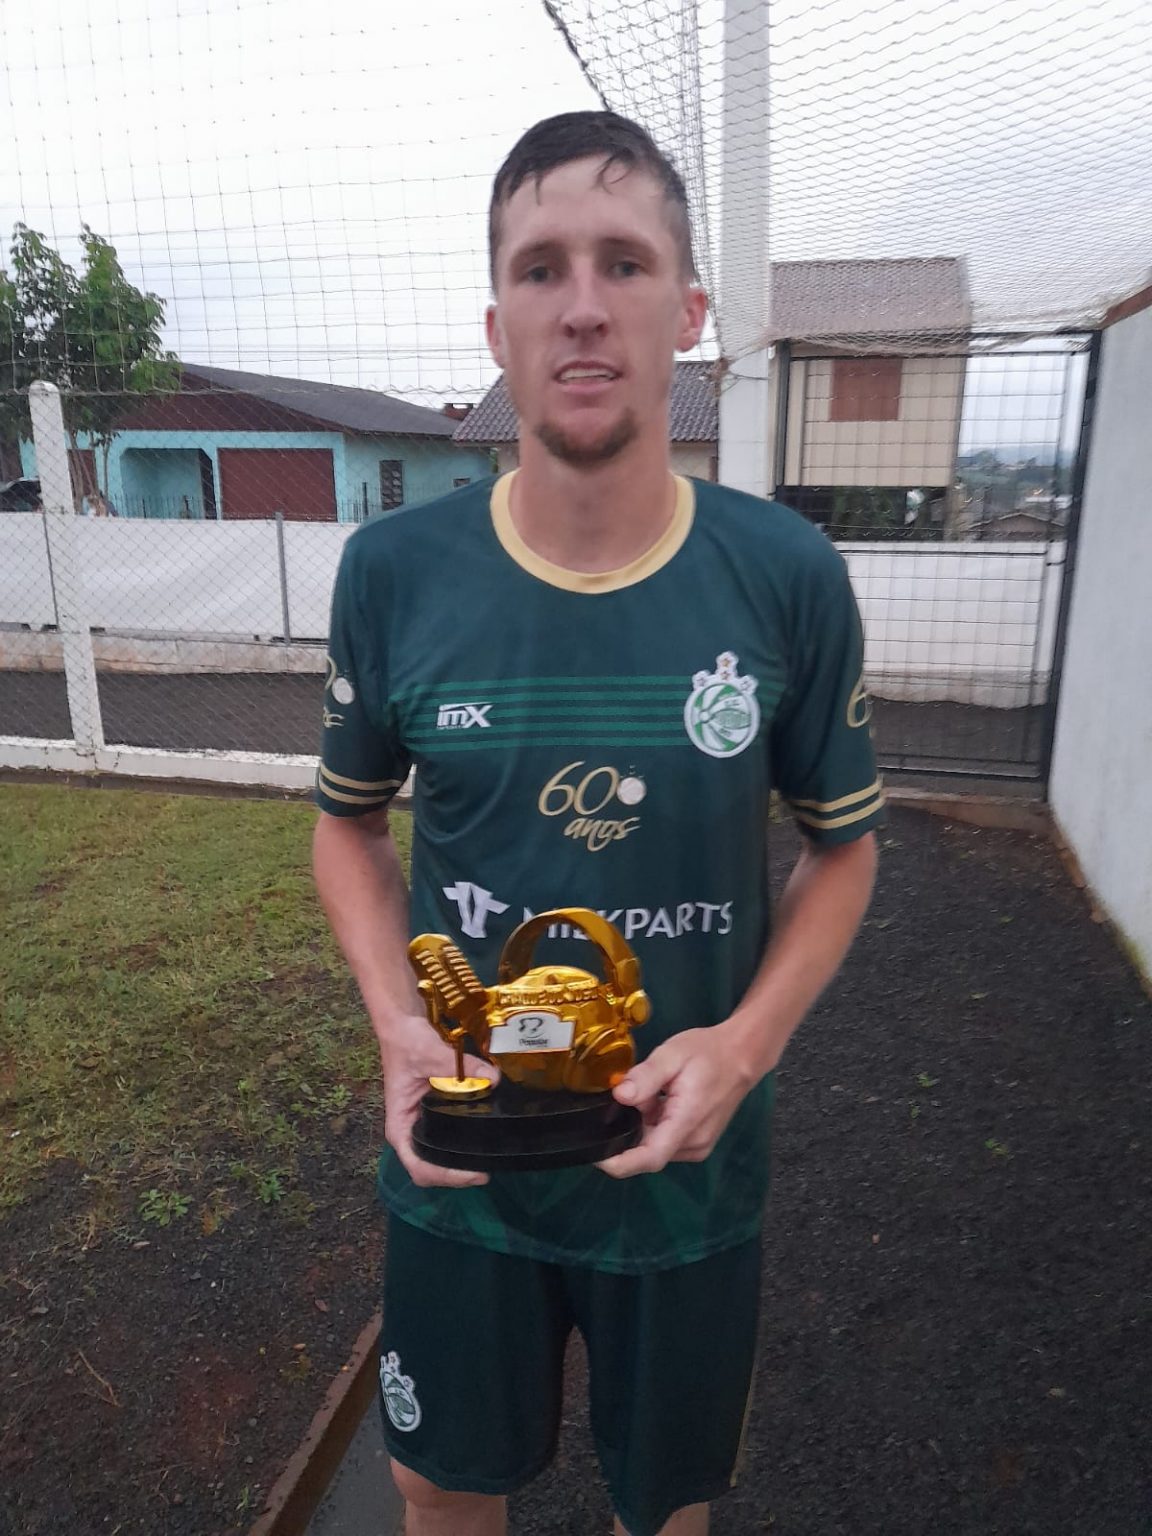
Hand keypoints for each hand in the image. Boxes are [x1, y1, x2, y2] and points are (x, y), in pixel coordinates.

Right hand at [375, 1012, 498, 1188]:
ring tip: (488, 1160)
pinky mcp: (435, 1112)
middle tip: (487, 1170)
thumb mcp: (431, 1053)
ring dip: (459, 1164)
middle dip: (455, 1175)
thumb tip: (494, 1078)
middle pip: (430, 1168)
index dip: (445, 1176)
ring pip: (439, 1157)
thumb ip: (462, 1066)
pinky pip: (448, 1137)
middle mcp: (409, 1129)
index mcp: (400, 1124)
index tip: (473, 1173)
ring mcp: (422, 1123)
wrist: (403, 1022)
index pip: (418, 1165)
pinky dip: (463, 1144)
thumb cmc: (406, 1040)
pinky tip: (484, 1139)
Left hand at [596, 1025, 755, 1178]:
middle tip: (633, 1093)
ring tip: (653, 1091)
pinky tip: (660, 1099)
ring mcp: (698, 1146)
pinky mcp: (697, 1143)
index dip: (619, 1163)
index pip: (650, 1158)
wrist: (741, 1055)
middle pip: (647, 1150)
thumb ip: (645, 1077)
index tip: (594, 1155)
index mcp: (687, 1123)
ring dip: (643, 1124)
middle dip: (630, 1127)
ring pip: (655, 1145)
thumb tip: (619, 1095)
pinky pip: (665, 1141)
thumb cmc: (707, 1052)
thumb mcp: (671, 1054)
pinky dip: (654, 1124)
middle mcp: (693, 1144)